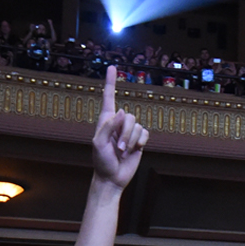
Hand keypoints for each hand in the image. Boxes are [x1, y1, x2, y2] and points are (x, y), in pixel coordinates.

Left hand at [92, 66, 148, 190]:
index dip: (110, 82)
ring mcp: (129, 131)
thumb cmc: (101, 161)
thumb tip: (121, 111)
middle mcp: (118, 123)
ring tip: (122, 152)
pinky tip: (134, 151)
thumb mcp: (99, 143)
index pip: (109, 98)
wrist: (112, 178)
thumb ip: (108, 126)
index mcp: (106, 120)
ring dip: (131, 141)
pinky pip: (145, 133)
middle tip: (118, 148)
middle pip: (129, 116)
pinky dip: (140, 143)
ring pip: (137, 125)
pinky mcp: (139, 140)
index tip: (112, 67)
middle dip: (125, 133)